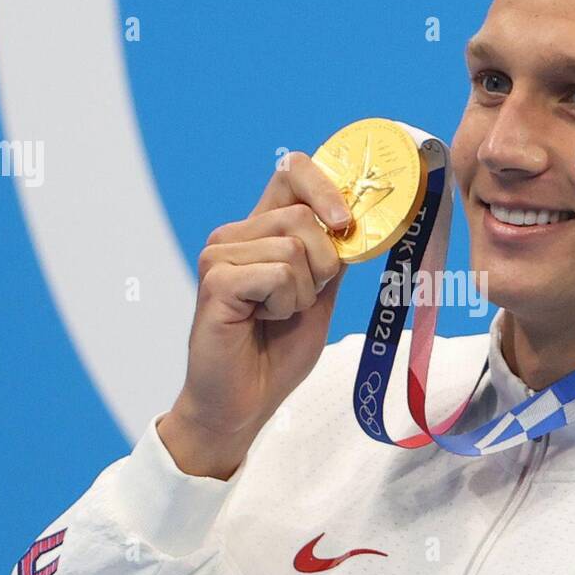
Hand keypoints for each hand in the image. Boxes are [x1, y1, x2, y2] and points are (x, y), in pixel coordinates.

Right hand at [158, 152, 351, 477]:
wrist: (242, 403)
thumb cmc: (275, 352)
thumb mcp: (319, 296)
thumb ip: (332, 256)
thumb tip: (359, 218)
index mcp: (261, 231)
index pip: (292, 172)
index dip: (326, 186)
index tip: (346, 223)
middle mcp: (236, 234)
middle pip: (304, 215)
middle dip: (323, 264)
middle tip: (300, 301)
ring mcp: (219, 255)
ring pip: (294, 247)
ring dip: (302, 293)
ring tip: (274, 315)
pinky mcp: (215, 281)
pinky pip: (278, 275)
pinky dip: (283, 304)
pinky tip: (260, 321)